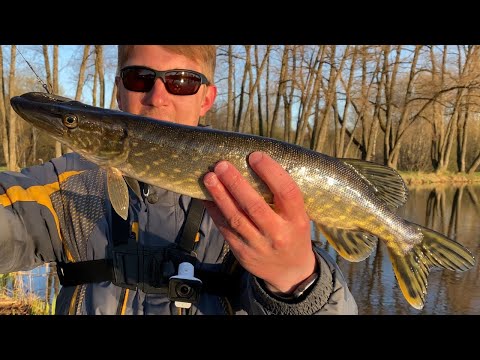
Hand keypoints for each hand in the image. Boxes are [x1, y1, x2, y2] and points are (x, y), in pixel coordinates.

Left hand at [202, 151, 316, 294]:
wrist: (290, 272)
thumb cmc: (293, 234)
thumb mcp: (299, 216)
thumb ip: (283, 197)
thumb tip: (255, 163)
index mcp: (297, 220)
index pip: (287, 192)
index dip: (271, 172)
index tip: (255, 156)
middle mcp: (278, 234)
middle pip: (254, 206)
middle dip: (235, 183)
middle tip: (222, 165)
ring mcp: (258, 245)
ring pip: (235, 218)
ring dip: (220, 196)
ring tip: (209, 177)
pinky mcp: (242, 252)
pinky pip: (225, 229)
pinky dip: (214, 211)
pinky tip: (206, 197)